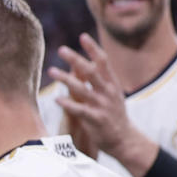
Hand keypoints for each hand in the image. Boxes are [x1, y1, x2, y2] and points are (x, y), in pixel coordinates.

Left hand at [46, 34, 158, 176]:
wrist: (125, 139)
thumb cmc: (113, 114)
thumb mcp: (110, 94)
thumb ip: (97, 80)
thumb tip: (79, 65)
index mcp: (112, 84)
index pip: (103, 61)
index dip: (93, 48)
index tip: (82, 36)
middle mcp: (108, 92)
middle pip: (91, 71)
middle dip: (76, 59)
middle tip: (62, 49)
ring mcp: (102, 106)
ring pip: (82, 89)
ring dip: (66, 79)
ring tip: (51, 71)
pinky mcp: (96, 119)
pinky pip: (79, 110)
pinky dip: (68, 104)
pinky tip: (56, 99)